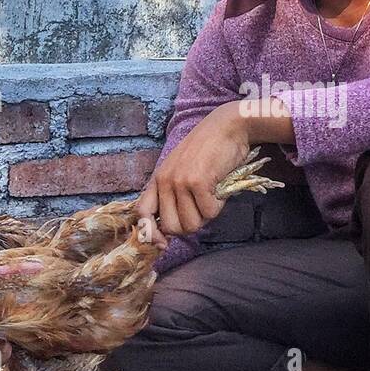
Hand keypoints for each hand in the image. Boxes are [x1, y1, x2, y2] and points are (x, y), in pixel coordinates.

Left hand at [135, 103, 250, 240]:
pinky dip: (219, 206)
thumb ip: (172, 194)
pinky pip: (209, 213)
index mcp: (157, 179)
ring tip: (211, 196)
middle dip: (189, 225)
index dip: (151, 233)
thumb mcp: (180, 169)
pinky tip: (220, 189)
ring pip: (191, 224)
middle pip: (171, 227)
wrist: (227, 126)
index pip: (142, 213)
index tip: (164, 243)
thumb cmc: (207, 150)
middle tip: (201, 209)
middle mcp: (164, 181)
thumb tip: (171, 229)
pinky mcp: (198, 182)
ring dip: (206, 216)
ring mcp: (179, 182)